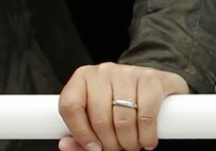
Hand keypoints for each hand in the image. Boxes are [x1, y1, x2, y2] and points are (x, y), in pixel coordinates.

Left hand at [57, 63, 187, 150]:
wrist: (149, 86)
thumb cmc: (117, 105)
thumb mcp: (95, 118)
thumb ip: (79, 137)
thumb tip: (65, 145)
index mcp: (81, 79)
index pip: (70, 106)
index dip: (80, 133)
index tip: (93, 148)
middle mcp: (101, 72)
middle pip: (99, 119)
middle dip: (110, 144)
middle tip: (117, 148)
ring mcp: (126, 73)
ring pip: (123, 120)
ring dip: (129, 143)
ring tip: (132, 144)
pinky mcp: (150, 79)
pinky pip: (146, 116)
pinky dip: (147, 136)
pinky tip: (147, 140)